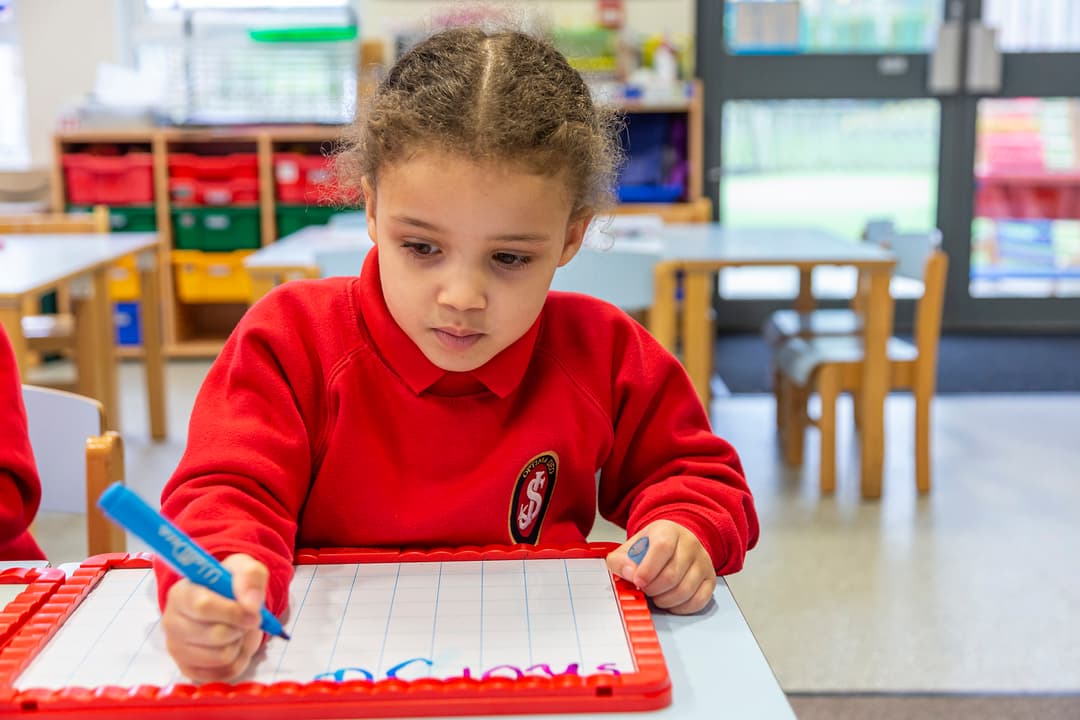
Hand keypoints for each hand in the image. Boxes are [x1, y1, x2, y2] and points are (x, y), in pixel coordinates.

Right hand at [161, 553, 268, 681]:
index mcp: (181, 593)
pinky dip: (239, 660)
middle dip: (240, 628)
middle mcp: (171, 622)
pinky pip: (224, 673)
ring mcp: (176, 648)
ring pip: (222, 657)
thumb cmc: (229, 584)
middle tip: (246, 619)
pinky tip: (234, 644)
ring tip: (238, 630)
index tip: (255, 613)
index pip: (203, 606)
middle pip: (215, 635)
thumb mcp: (244, 568)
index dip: (233, 612)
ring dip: (241, 643)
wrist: (225, 603)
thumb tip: (252, 605)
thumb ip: (250, 577)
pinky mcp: (188, 669)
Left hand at [606, 519, 715, 613]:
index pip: (662, 547)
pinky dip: (680, 607)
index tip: (637, 582)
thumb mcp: (632, 547)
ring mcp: (702, 562)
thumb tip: (628, 573)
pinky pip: (698, 601)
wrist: (677, 541)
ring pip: (685, 590)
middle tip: (644, 589)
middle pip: (672, 575)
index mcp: (668, 531)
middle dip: (652, 589)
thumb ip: (620, 560)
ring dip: (664, 600)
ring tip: (655, 595)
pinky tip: (670, 602)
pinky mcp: (710, 579)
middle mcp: (690, 544)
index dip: (648, 569)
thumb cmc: (653, 546)